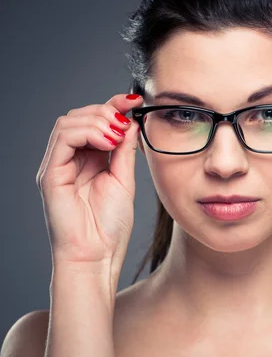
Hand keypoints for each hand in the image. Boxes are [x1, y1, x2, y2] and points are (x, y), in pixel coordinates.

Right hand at [36, 94, 143, 270]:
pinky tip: (107, 142)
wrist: (97, 255)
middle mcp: (70, 159)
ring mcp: (58, 165)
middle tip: (126, 120)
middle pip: (80, 116)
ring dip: (97, 121)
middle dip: (106, 110)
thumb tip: (131, 122)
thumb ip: (124, 151)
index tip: (134, 101)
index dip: (113, 106)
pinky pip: (62, 138)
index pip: (95, 122)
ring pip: (68, 122)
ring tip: (117, 135)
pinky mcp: (50, 174)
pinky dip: (86, 132)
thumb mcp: (124, 179)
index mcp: (88, 159)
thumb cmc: (109, 225)